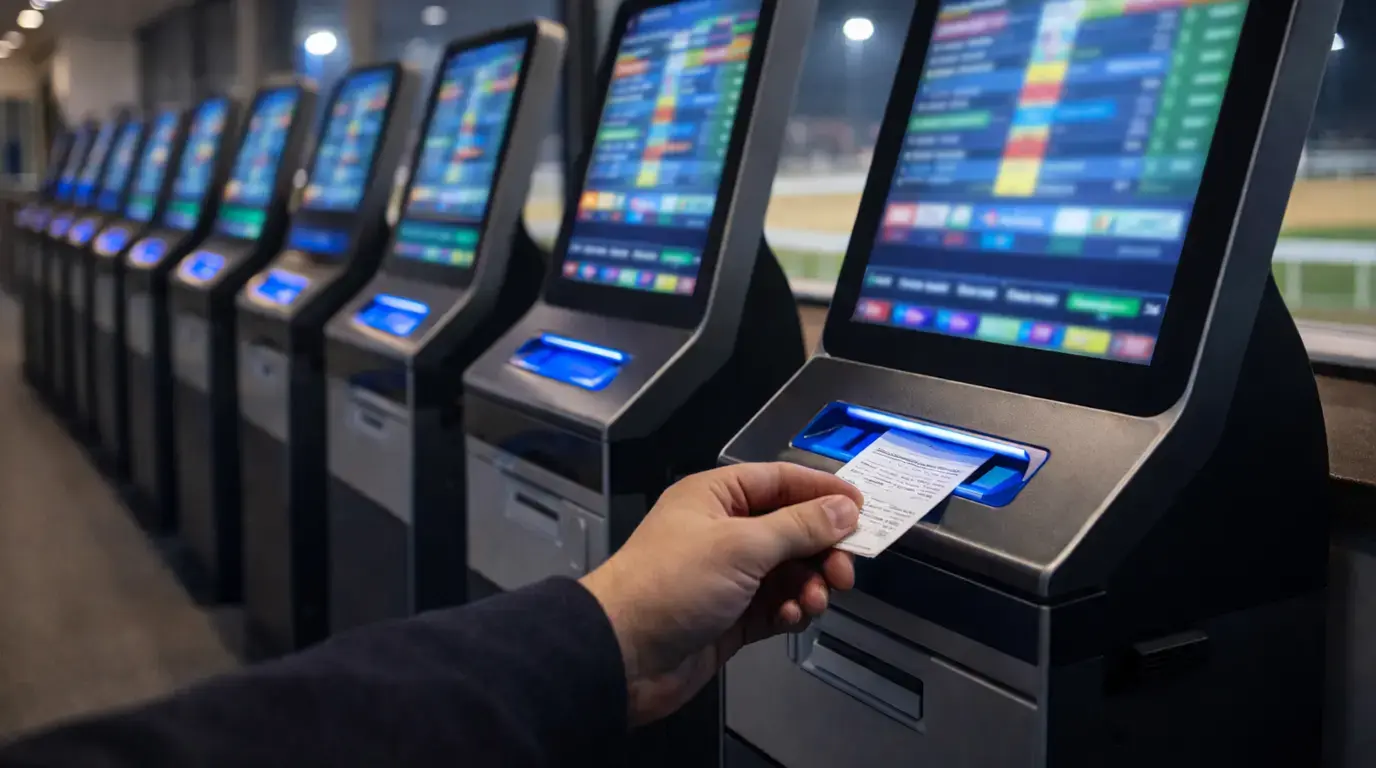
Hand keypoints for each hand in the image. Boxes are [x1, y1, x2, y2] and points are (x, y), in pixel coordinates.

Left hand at [579, 462, 862, 725]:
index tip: (863, 510)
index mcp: (716, 497)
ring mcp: (728, 575)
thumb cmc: (670, 584)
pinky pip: (777, 605)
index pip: (781, 481)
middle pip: (792, 529)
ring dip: (809, 585)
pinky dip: (790, 610)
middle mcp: (724, 531)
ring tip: (811, 601)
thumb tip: (844, 509)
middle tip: (843, 572)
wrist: (624, 654)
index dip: (822, 492)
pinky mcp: (732, 615)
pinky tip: (790, 618)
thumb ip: (799, 526)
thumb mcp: (741, 546)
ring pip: (789, 571)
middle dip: (822, 549)